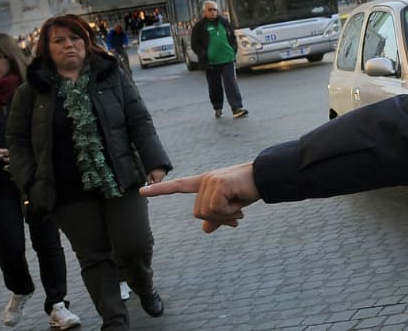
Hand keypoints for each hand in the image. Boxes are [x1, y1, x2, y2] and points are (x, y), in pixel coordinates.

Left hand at [140, 162, 260, 233]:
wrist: (266, 178)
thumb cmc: (249, 191)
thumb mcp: (231, 207)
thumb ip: (217, 218)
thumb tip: (205, 230)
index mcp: (206, 183)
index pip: (179, 186)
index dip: (160, 190)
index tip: (141, 191)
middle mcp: (206, 180)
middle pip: (198, 213)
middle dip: (218, 219)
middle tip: (236, 216)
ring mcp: (211, 180)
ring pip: (207, 213)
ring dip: (225, 216)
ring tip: (239, 209)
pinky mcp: (219, 184)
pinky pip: (216, 209)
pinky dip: (230, 212)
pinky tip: (240, 205)